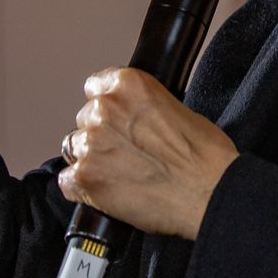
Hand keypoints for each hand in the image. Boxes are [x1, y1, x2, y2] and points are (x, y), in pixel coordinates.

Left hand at [58, 68, 239, 239]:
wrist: (210, 192)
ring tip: (119, 174)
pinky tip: (107, 191)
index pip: (95, 86)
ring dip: (91, 159)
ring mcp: (91, 144)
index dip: (107, 105)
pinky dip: (83, 188)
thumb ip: (144, 106)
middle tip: (125, 152)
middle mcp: (104, 109)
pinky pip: (68, 181)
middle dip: (101, 134)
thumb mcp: (178, 107)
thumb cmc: (205, 155)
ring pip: (74, 148)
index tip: (115, 118)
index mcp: (128, 84)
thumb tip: (135, 117)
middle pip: (85, 119)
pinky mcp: (86, 178)